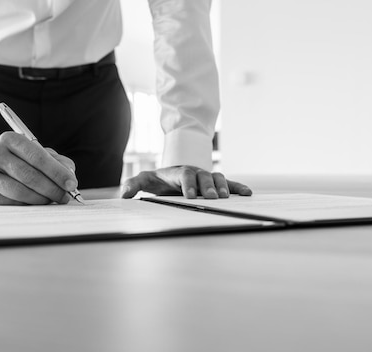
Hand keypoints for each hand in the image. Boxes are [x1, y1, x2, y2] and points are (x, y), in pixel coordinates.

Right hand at [0, 132, 77, 204]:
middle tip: (65, 196)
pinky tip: (36, 204)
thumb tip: (70, 175)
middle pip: (28, 174)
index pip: (37, 156)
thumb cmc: (21, 162)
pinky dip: (28, 205)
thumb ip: (57, 162)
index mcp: (11, 139)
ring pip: (19, 190)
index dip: (57, 172)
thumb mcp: (38, 156)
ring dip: (41, 198)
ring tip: (52, 200)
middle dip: (52, 188)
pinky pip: (11, 202)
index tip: (71, 184)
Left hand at [121, 165, 251, 198]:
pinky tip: (247, 193)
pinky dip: (238, 187)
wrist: (172, 174)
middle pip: (203, 176)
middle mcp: (195, 172)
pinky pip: (228, 183)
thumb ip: (133, 184)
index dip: (188, 185)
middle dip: (207, 187)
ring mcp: (206, 177)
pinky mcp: (215, 183)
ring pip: (217, 178)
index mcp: (178, 172)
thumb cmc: (158, 179)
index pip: (184, 176)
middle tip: (211, 198)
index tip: (190, 196)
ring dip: (223, 187)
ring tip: (227, 197)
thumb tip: (124, 195)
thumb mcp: (144, 180)